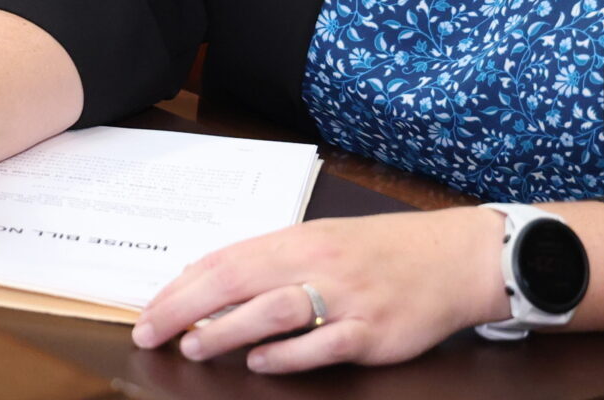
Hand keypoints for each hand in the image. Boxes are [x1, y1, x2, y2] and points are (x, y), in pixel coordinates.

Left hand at [130, 208, 509, 373]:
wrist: (455, 257)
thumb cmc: (382, 251)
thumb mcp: (322, 242)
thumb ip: (272, 262)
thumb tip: (211, 284)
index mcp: (298, 239)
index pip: (225, 260)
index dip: (181, 286)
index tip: (148, 309)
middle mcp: (317, 263)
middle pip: (237, 282)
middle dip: (186, 308)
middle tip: (149, 332)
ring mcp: (345, 297)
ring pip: (274, 309)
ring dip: (227, 329)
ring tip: (194, 346)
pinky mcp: (372, 330)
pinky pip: (323, 344)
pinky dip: (288, 355)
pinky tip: (261, 363)